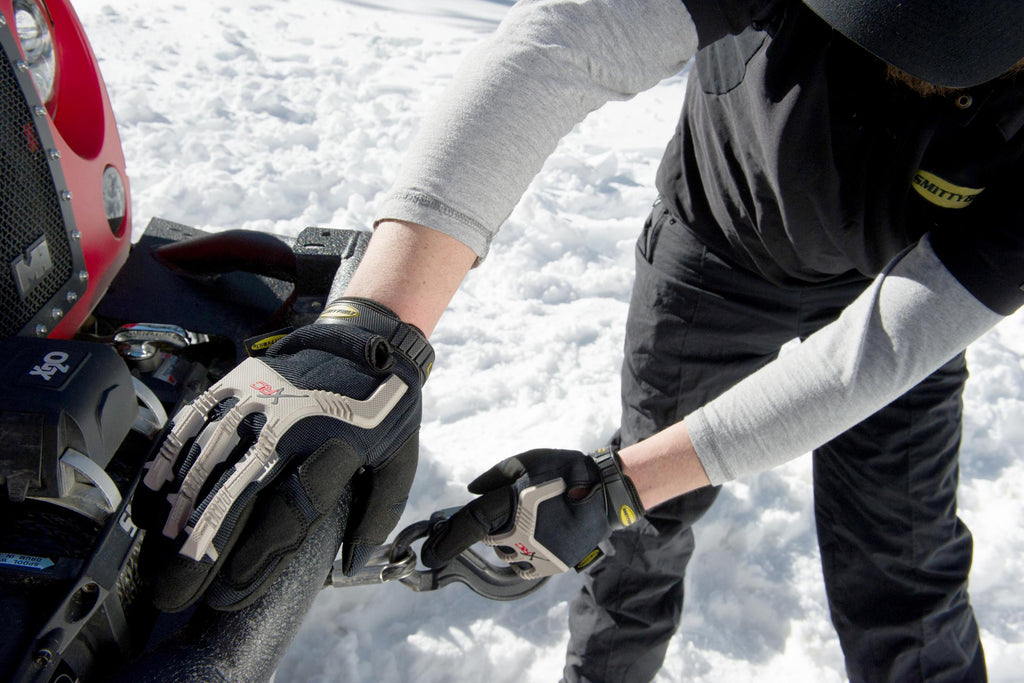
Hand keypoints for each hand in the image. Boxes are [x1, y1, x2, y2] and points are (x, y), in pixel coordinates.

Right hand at [132, 298, 432, 610]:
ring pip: (203, 465)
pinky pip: (189, 429)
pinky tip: (150, 504)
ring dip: (175, 518)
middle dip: (199, 550)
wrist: (362, 338)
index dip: (258, 557)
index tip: (230, 594)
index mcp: (336, 448)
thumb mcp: (400, 459)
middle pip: (234, 493)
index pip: (291, 512)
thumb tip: (356, 565)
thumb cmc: (382, 408)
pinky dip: (165, 469)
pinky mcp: (232, 387)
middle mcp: (290, 426)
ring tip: (158, 562)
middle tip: (176, 595)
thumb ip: (380, 514)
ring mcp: (256, 402)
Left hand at [421, 447, 644, 577]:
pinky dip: (526, 555)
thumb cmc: (564, 471)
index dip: (446, 541)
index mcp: (512, 502)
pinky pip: (525, 566)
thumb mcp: (528, 461)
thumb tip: (470, 492)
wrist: (605, 494)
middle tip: (513, 515)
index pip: (470, 525)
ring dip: (511, 541)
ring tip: (537, 521)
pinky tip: (542, 536)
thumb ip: (495, 476)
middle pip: (488, 539)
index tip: (430, 555)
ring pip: (506, 553)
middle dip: (492, 529)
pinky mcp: (551, 565)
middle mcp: (521, 531)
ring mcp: (537, 551)